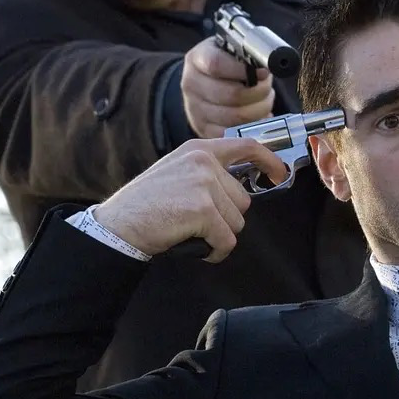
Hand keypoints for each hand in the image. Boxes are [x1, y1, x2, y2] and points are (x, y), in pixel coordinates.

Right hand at [92, 138, 286, 262]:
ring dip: (218, 235)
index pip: (246, 146)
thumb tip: (238, 190)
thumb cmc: (144, 206)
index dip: (269, 160)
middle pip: (243, 200)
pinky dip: (215, 252)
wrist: (118, 225)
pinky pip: (227, 240)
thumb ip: (206, 173)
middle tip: (194, 222)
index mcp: (198, 149)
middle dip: (225, 218)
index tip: (280, 174)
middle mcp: (204, 161)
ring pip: (237, 222)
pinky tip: (194, 247)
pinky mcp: (203, 209)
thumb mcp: (176, 172)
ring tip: (188, 231)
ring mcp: (204, 184)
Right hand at [182, 38, 274, 137]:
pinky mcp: (203, 129)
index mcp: (197, 59)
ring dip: (258, 111)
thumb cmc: (225, 63)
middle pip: (230, 95)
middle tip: (268, 90)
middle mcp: (191, 84)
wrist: (204, 81)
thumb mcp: (230, 50)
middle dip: (258, 94)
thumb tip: (266, 71)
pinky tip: (258, 118)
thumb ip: (245, 55)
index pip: (216, 65)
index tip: (263, 72)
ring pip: (235, 117)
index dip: (243, 70)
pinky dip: (250, 127)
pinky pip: (232, 133)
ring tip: (264, 103)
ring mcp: (194, 109)